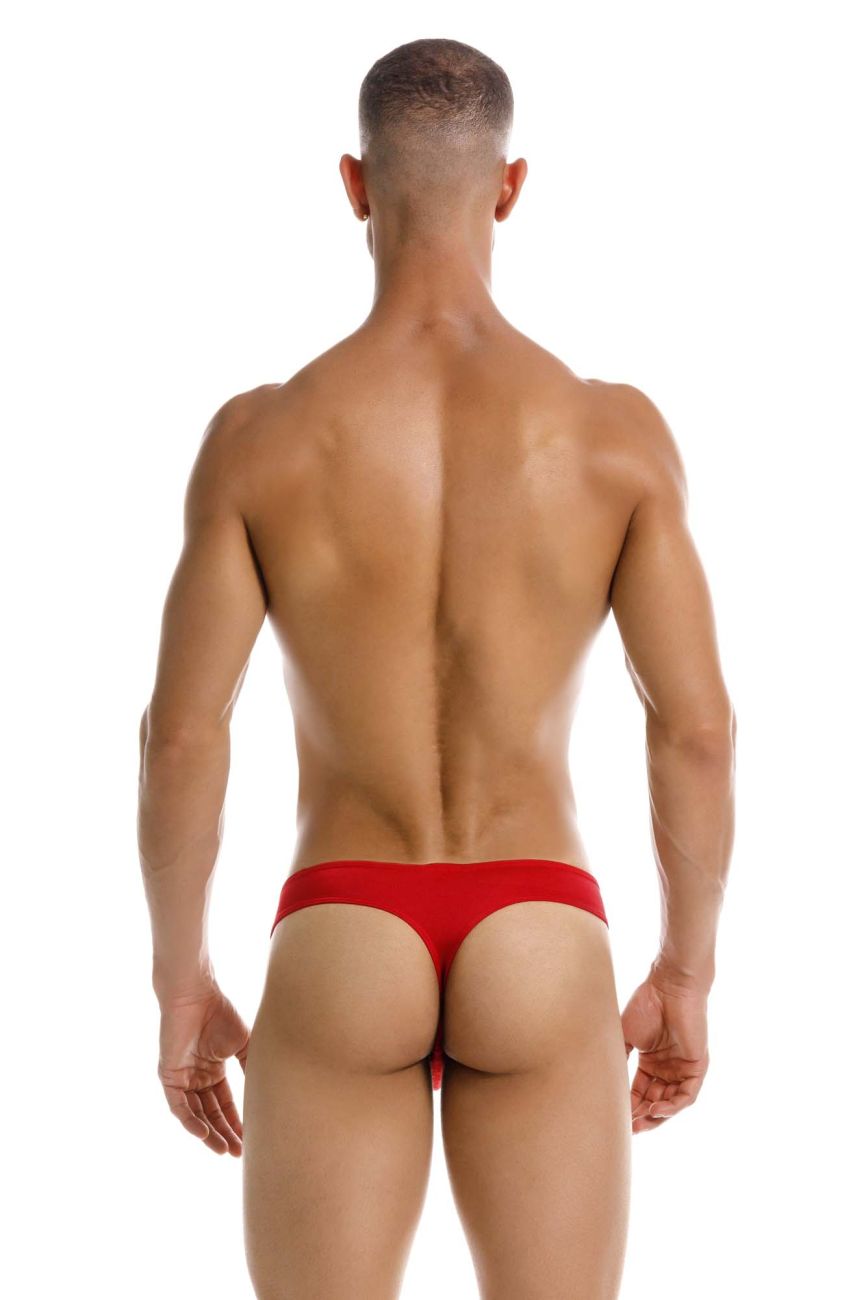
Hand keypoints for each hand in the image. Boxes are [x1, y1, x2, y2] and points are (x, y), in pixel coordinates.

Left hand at [157, 984, 249, 1154]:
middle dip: (225, 1133)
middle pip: (211, 1114)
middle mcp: (197, 1078)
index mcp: (213, 1070)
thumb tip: (268, 1092)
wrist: (196, 995)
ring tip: (224, 1150)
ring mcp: (182, 1078)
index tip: (250, 1140)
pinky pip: (178, 1106)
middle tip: (239, 1153)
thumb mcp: (244, 1045)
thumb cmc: (220, 1014)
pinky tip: (204, 1133)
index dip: (236, 1122)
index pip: (225, 1104)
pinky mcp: (169, 1076)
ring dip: (209, 1133)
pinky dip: (190, 1121)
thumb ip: (252, 1067)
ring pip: (195, 1114)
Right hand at [620, 969, 708, 1132]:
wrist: (668, 987)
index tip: (615, 1119)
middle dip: (642, 1117)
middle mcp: (668, 1068)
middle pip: (655, 1102)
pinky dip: (672, 1106)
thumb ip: (618, 1059)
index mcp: (651, 1062)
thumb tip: (602, 1083)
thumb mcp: (625, 1037)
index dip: (629, 1107)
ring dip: (656, 1116)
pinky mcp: (697, 1067)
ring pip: (671, 1103)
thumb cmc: (646, 1006)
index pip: (640, 1092)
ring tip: (640, 1124)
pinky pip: (687, 1095)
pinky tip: (656, 1110)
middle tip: (628, 1130)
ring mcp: (683, 1069)